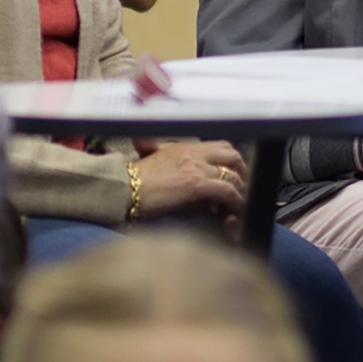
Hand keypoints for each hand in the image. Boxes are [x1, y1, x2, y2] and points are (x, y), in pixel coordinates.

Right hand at [133, 140, 247, 220]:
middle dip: (240, 173)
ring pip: (233, 175)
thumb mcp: (161, 174)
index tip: (232, 178)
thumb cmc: (134, 184)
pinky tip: (231, 214)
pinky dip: (234, 203)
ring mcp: (196, 167)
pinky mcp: (196, 183)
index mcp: (184, 147)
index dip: (230, 163)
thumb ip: (184, 180)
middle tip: (239, 190)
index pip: (220, 147)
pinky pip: (227, 191)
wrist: (122, 188)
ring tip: (234, 208)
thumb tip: (208, 202)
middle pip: (232, 155)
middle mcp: (193, 153)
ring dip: (238, 192)